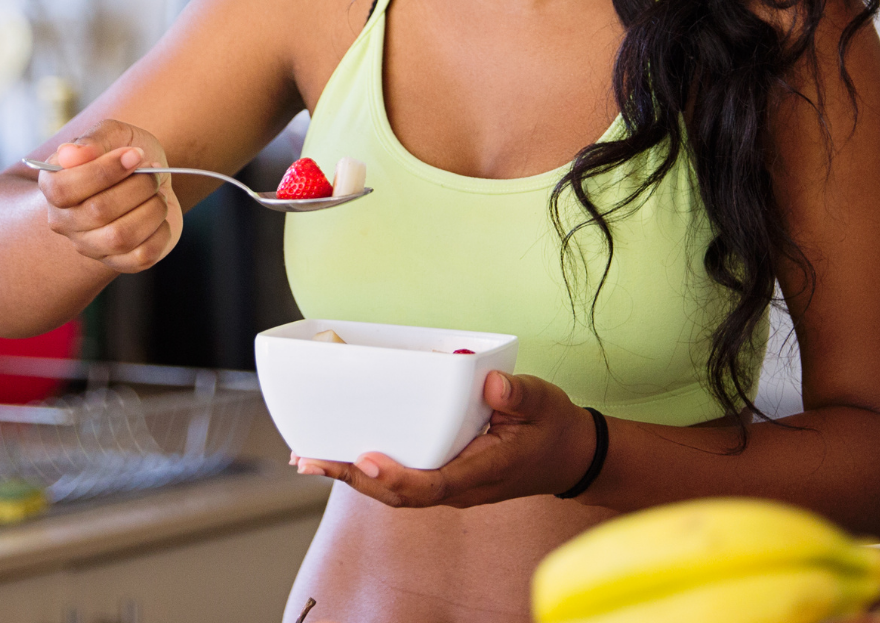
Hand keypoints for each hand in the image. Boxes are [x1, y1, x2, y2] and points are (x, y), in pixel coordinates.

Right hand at [37, 119, 182, 273]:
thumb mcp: (112, 134)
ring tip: (157, 193)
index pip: (63, 189)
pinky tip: (159, 216)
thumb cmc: (124, 153)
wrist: (150, 176)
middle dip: (137, 186)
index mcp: (53, 185)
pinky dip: (161, 231)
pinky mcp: (120, 262)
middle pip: (98, 212)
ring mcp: (90, 246)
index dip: (103, 172)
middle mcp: (65, 221)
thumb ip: (92, 140)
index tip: (134, 154)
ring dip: (152, 208)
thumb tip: (71, 154)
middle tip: (153, 171)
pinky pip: (143, 256)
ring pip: (121, 237)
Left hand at [292, 371, 596, 507]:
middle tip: (309, 460)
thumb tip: (491, 384)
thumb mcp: (543, 403)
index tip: (365, 461)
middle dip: (353, 478)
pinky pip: (401, 478)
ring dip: (352, 476)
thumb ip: (518, 395)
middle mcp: (459, 486)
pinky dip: (369, 470)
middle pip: (398, 494)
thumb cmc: (552, 429)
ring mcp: (450, 484)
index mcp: (482, 472)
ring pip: (394, 491)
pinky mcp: (444, 474)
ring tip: (309, 459)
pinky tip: (342, 454)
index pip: (432, 485)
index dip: (395, 477)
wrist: (570, 455)